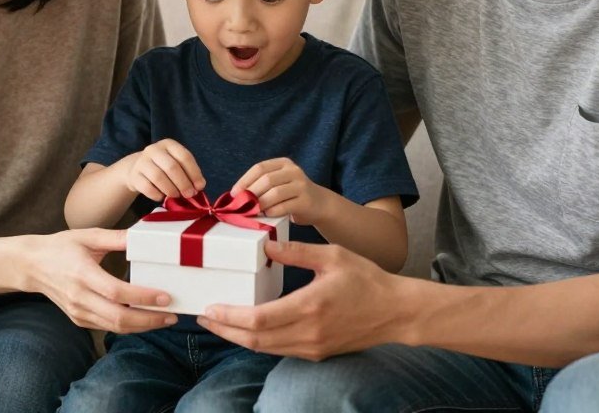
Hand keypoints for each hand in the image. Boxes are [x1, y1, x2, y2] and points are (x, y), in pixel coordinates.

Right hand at [25, 227, 177, 332]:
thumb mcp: (88, 235)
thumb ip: (117, 237)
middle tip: (172, 315)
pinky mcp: (78, 319)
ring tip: (165, 319)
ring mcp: (78, 312)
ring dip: (142, 326)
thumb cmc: (61, 247)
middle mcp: (79, 297)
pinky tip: (145, 319)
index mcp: (82, 274)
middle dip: (149, 320)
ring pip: (114, 327)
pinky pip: (107, 327)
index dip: (142, 297)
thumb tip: (143, 235)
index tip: (165, 296)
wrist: (31, 266)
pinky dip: (129, 326)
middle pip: (118, 317)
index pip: (116, 292)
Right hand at [124, 138, 204, 201]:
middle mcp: (154, 150)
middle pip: (172, 167)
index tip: (200, 186)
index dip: (194, 173)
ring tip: (176, 196)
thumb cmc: (162, 167)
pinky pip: (147, 187)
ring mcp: (142, 162)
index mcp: (168, 144)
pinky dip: (157, 195)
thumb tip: (199, 186)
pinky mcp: (134, 175)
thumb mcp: (176, 163)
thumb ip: (188, 173)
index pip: (184, 156)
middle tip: (189, 194)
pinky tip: (162, 197)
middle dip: (183, 183)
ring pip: (158, 177)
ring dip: (171, 190)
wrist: (136, 168)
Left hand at [198, 240, 410, 358]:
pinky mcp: (316, 353)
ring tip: (218, 321)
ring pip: (264, 348)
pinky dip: (257, 340)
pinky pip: (278, 349)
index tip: (211, 307)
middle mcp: (308, 333)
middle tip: (204, 317)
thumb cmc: (366, 280)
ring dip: (237, 337)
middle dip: (225, 329)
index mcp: (310, 306)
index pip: (259, 319)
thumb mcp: (332, 256)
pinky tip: (246, 328)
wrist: (395, 312)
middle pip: (255, 340)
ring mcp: (312, 347)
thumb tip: (265, 245)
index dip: (230, 316)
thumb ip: (297, 252)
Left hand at [232, 157, 326, 224]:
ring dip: (260, 204)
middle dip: (251, 194)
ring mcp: (301, 185)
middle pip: (267, 180)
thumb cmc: (292, 195)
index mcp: (283, 163)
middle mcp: (293, 171)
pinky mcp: (306, 201)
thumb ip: (262, 185)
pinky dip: (272, 212)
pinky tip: (267, 216)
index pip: (260, 168)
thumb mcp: (279, 183)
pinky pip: (285, 206)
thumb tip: (236, 195)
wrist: (320, 204)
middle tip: (240, 206)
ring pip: (275, 193)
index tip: (234, 194)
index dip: (244, 180)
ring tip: (252, 212)